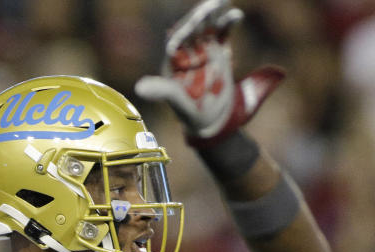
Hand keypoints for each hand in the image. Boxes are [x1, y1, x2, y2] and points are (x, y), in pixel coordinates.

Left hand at [135, 0, 284, 143]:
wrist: (208, 118)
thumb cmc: (188, 111)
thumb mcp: (175, 100)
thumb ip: (161, 91)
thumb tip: (139, 89)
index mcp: (173, 59)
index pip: (176, 41)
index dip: (184, 32)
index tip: (191, 26)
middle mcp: (187, 51)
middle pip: (192, 29)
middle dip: (200, 17)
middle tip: (210, 6)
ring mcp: (203, 49)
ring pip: (208, 27)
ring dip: (214, 15)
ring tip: (223, 2)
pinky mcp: (218, 51)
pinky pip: (223, 33)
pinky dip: (228, 24)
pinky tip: (236, 14)